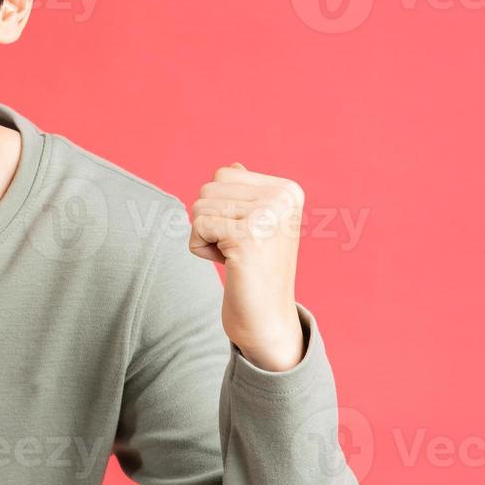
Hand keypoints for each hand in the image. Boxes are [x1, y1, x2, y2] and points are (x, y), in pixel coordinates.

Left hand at [188, 162, 305, 371]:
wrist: (267, 318)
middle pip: (208, 189)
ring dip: (206, 236)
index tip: (245, 234)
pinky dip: (201, 249)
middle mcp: (282, 198)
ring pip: (199, 207)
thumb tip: (233, 166)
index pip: (224, 174)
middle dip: (210, 221)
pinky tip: (228, 265)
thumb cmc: (255, 270)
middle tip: (238, 249)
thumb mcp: (256, 224)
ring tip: (234, 257)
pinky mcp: (247, 236)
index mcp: (287, 189)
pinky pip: (197, 227)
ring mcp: (267, 216)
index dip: (221, 207)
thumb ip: (244, 194)